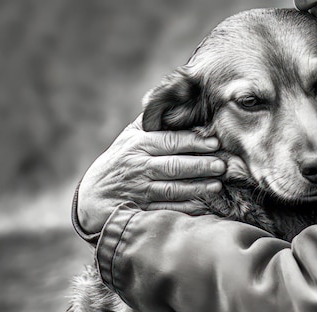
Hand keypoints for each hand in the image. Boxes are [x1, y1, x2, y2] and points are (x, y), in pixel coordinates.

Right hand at [77, 116, 225, 233]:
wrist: (95, 194)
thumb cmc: (121, 158)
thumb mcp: (131, 136)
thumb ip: (153, 121)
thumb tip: (179, 98)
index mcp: (138, 145)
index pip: (169, 142)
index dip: (193, 142)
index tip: (215, 142)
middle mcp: (139, 167)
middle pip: (173, 166)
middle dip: (199, 165)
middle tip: (221, 165)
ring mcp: (140, 190)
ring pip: (171, 189)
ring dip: (196, 188)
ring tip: (217, 185)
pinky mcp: (143, 209)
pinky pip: (167, 209)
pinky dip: (185, 209)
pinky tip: (203, 206)